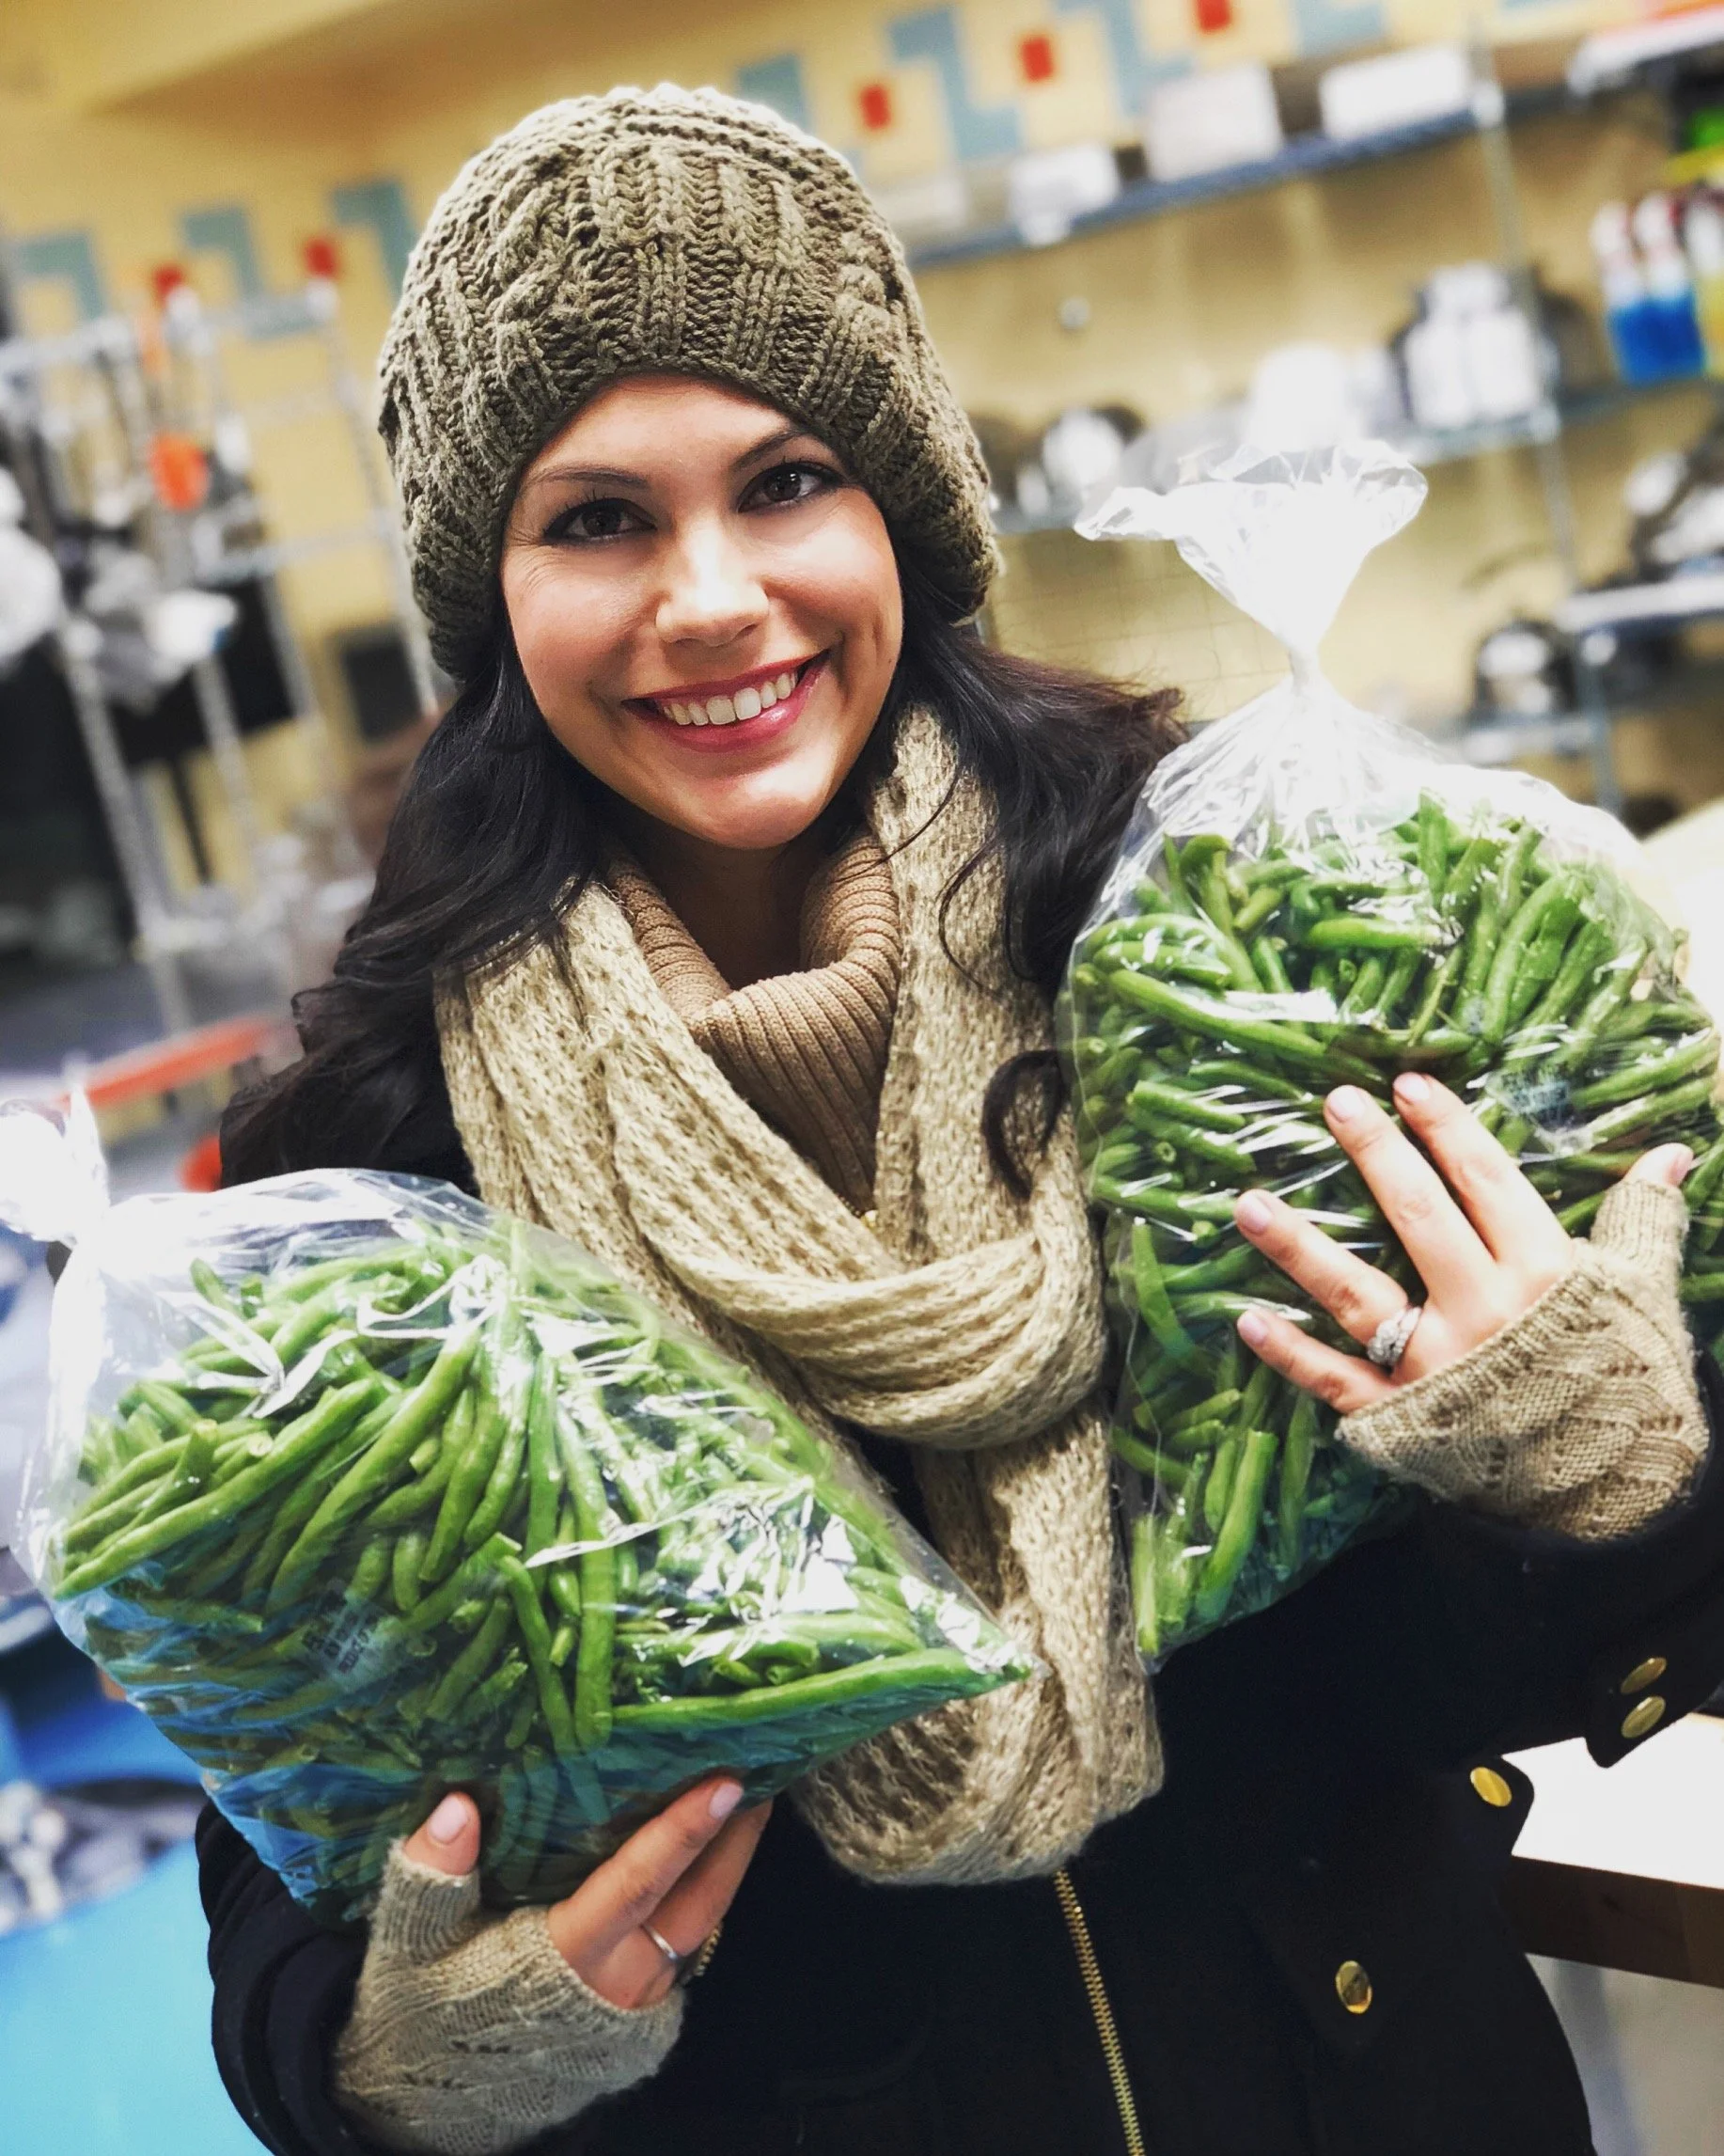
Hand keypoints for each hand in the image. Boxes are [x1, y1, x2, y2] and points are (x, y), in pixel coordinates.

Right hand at [402, 1777, 770, 2009]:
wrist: (436, 2105)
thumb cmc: (427, 2013)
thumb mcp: (413, 1946)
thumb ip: (434, 1875)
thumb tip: (456, 1806)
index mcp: (567, 1958)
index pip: (639, 1882)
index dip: (684, 1831)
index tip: (727, 1783)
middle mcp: (618, 1982)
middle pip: (697, 1901)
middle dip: (736, 1837)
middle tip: (763, 1768)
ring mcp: (638, 2003)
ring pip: (699, 1923)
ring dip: (727, 1863)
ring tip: (746, 1800)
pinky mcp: (643, 2016)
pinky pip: (686, 1944)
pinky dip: (703, 1893)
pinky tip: (709, 1854)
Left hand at [1229, 1071, 1694, 1412]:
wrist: (1614, 1492)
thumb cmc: (1622, 1375)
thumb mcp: (1642, 1292)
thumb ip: (1644, 1219)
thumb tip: (1674, 1153)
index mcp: (1544, 1273)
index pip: (1487, 1182)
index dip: (1447, 1128)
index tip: (1407, 1083)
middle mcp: (1486, 1313)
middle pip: (1420, 1218)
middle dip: (1375, 1155)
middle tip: (1336, 1101)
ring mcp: (1437, 1367)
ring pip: (1359, 1295)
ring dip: (1299, 1249)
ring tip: (1249, 1204)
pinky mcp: (1402, 1417)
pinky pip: (1338, 1380)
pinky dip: (1291, 1353)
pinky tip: (1246, 1318)